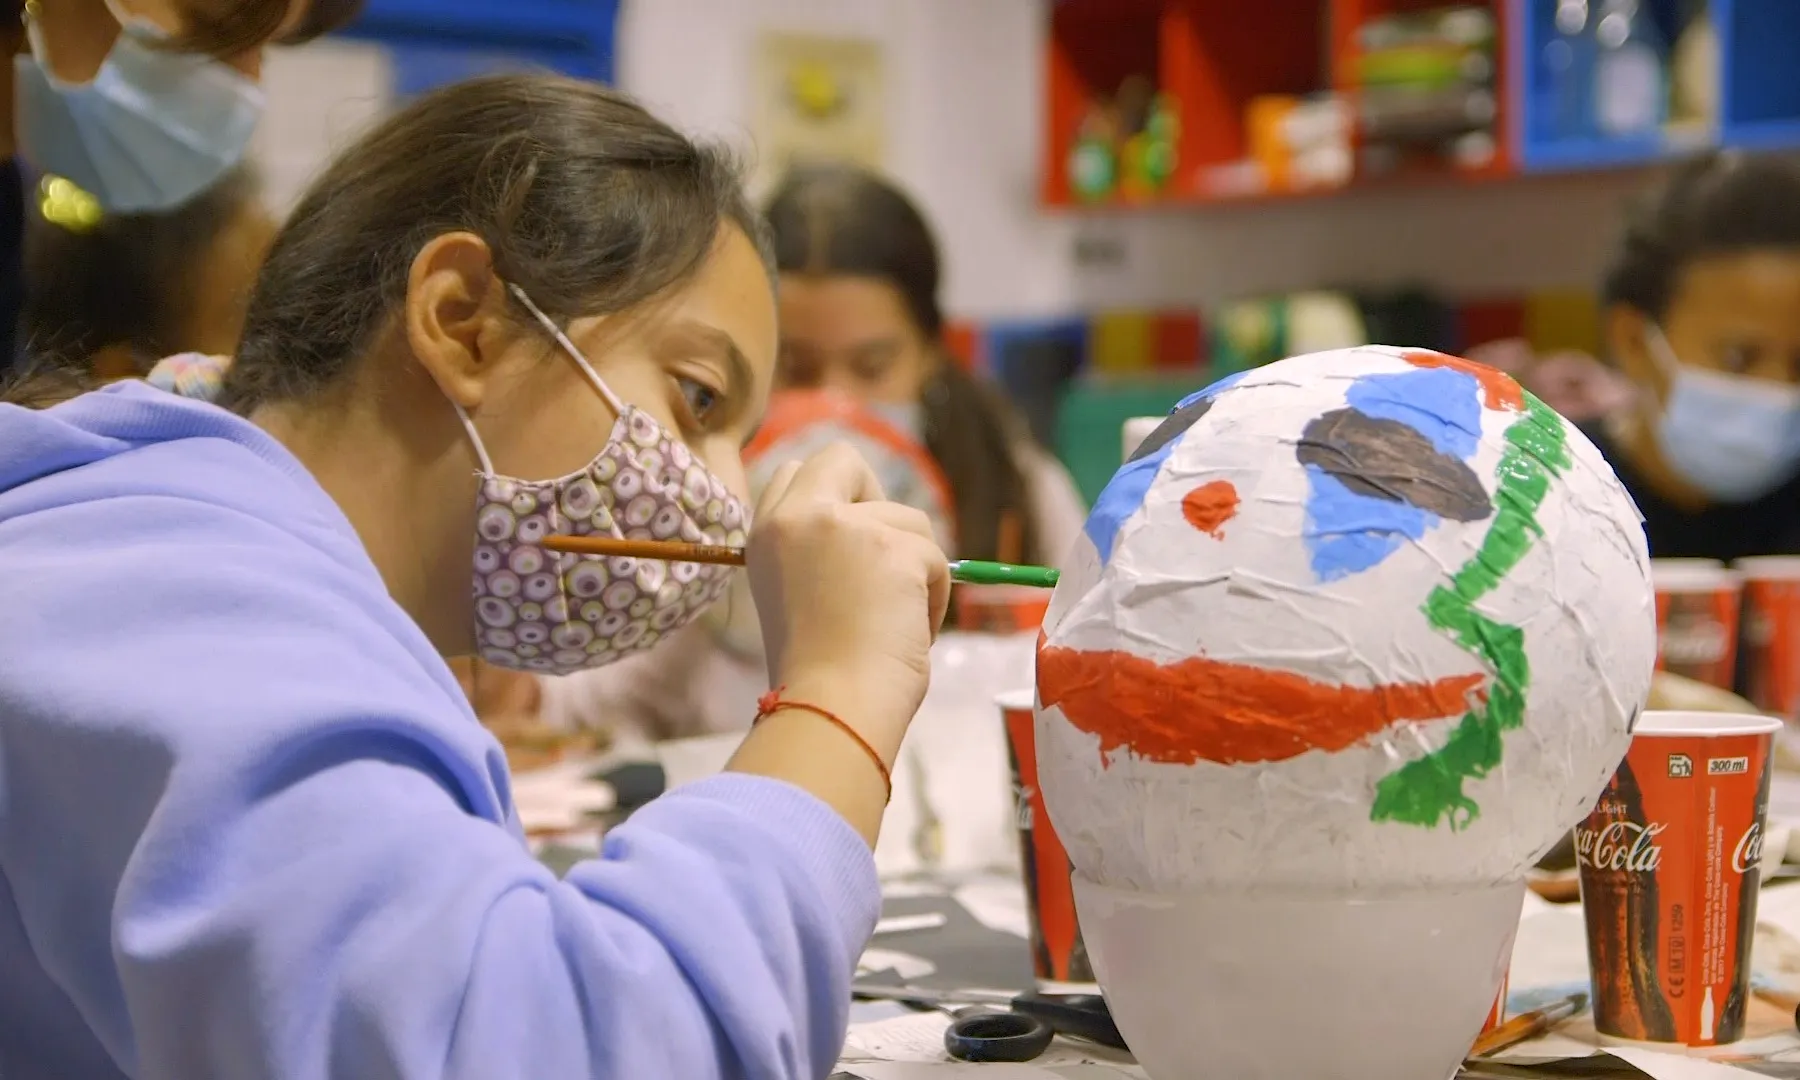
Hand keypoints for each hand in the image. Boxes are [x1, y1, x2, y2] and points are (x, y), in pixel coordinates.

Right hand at [745, 442, 950, 761]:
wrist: (830, 709)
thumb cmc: (815, 673)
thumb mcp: (792, 594)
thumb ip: (817, 553)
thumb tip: (873, 539)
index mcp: (763, 533)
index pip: (796, 472)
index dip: (834, 501)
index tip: (850, 548)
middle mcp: (795, 516)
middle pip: (844, 459)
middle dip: (876, 505)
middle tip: (884, 563)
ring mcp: (843, 526)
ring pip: (907, 518)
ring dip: (915, 568)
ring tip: (893, 621)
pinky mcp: (893, 546)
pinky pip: (936, 557)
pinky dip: (934, 597)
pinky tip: (909, 632)